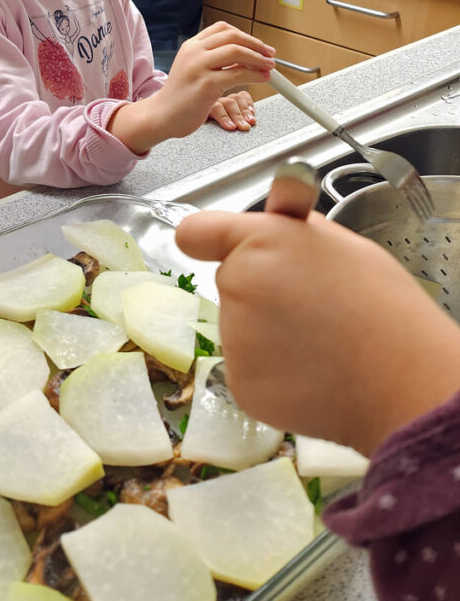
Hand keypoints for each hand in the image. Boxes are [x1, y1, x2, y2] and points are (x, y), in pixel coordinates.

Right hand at [109, 22, 273, 151]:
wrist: (161, 115)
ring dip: (258, 59)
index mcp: (191, 46)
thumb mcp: (192, 68)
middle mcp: (194, 52)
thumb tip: (243, 56)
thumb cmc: (179, 96)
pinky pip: (237, 75)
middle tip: (270, 55)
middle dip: (257, 45)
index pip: (223, 29)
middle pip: (233, 38)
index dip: (246, 36)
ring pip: (237, 53)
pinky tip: (261, 78)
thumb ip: (212, 59)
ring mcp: (199, 67)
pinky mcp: (206, 85)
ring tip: (268, 67)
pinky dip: (254, 75)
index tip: (259, 46)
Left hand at [175, 209, 459, 455]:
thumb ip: (293, 228)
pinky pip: (248, 368)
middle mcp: (236, 284)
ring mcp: (233, 338)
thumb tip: (270, 217)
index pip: (197, 231)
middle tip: (311, 305)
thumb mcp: (342, 244)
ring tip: (319, 340)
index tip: (210, 245)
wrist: (403, 380)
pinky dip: (272, 372)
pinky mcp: (239, 383)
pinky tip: (310, 371)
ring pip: (240, 327)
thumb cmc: (381, 306)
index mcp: (260, 241)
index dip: (206, 238)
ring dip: (267, 332)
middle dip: (260, 290)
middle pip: (232, 282)